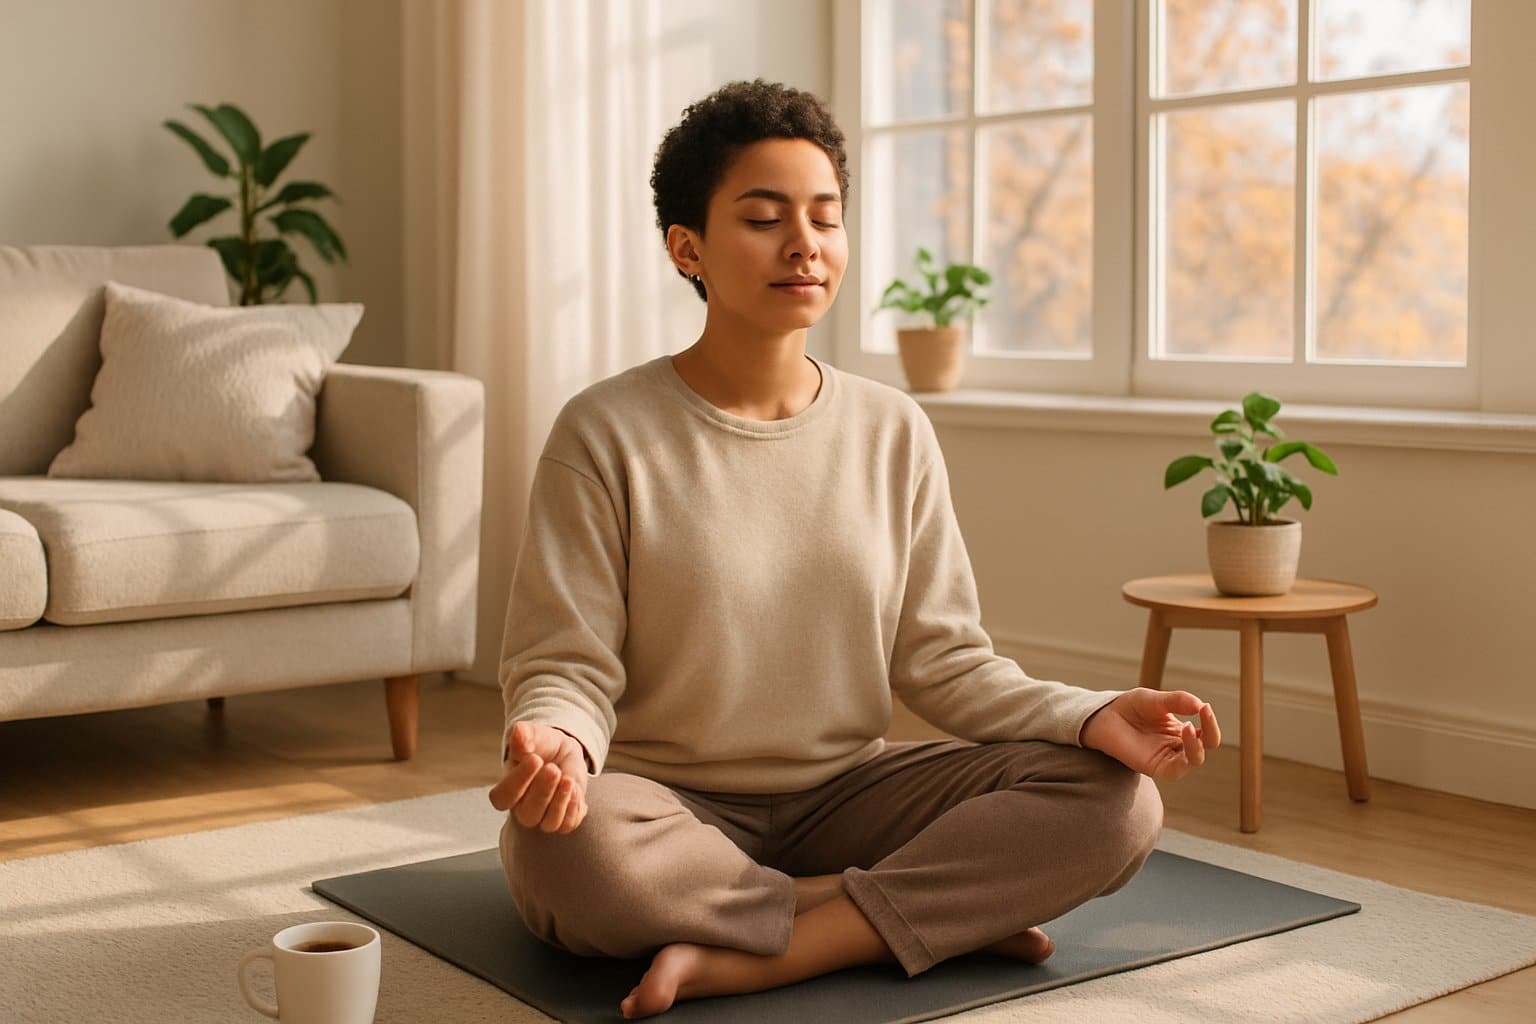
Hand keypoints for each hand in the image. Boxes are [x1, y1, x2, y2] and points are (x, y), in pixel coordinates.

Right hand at [488, 721, 589, 833]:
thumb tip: (519, 735)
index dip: (517, 782)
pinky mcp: (563, 820)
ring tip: (569, 780)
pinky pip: (567, 826)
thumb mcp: (533, 734)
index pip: (503, 797)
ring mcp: (543, 816)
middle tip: (554, 769)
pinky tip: (576, 790)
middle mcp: (522, 807)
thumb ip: (523, 733)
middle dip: (543, 792)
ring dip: (560, 802)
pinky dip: (574, 810)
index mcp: (507, 788)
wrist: (563, 753)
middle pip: (527, 814)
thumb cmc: (541, 745)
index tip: (535, 759)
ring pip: (548, 824)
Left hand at [1079, 689, 1221, 780]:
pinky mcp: (1155, 768)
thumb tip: (1201, 705)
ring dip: (1198, 743)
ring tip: (1189, 725)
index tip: (1205, 706)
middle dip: (1212, 730)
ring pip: (1196, 758)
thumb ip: (1177, 701)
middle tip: (1205, 711)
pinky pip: (1178, 768)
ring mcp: (1167, 758)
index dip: (1210, 721)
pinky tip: (1183, 733)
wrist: (1103, 717)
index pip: (1207, 731)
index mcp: (1180, 731)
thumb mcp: (1155, 700)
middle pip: (1207, 745)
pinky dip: (1185, 753)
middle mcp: (1177, 746)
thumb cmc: (1129, 708)